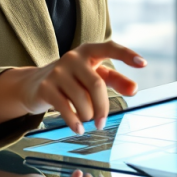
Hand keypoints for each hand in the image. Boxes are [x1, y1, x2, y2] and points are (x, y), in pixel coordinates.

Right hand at [0, 41, 146, 133]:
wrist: (33, 84)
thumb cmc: (71, 80)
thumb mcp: (93, 76)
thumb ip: (115, 80)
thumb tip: (134, 89)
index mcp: (88, 51)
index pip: (110, 48)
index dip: (127, 55)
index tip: (143, 64)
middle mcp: (73, 57)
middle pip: (97, 84)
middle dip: (102, 107)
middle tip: (102, 123)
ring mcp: (57, 71)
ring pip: (82, 100)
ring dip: (87, 116)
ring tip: (85, 120)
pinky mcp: (46, 87)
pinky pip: (66, 109)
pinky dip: (74, 122)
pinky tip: (78, 129)